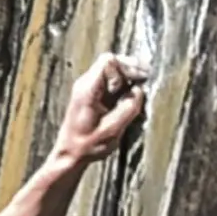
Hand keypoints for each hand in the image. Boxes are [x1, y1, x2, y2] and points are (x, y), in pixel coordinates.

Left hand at [55, 53, 149, 167]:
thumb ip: (128, 108)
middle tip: (146, 80)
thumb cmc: (86, 145)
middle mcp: (86, 84)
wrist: (70, 154)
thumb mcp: (112, 130)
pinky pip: (111, 81)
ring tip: (141, 90)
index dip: (127, 68)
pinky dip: (124, 86)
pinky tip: (132, 97)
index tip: (139, 81)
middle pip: (112, 62)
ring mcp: (89, 87)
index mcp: (88, 89)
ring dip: (129, 77)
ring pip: (113, 70)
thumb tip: (139, 91)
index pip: (108, 61)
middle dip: (131, 69)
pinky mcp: (93, 94)